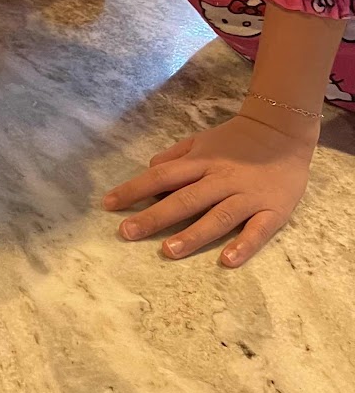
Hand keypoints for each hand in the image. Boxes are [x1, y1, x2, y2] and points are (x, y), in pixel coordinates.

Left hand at [102, 112, 314, 266]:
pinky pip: (258, 230)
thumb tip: (149, 172)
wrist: (284, 131)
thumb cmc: (236, 141)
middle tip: (127, 233)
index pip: (161, 176)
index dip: (134, 190)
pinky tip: (227, 260)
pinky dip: (244, 245)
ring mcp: (247, 196)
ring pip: (217, 217)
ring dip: (193, 235)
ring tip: (169, 251)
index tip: (109, 204)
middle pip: (184, 199)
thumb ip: (175, 157)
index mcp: (201, 162)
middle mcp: (220, 179)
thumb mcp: (200, 141)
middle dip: (154, 217)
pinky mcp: (273, 211)